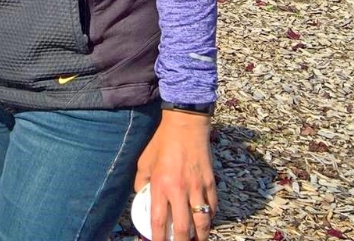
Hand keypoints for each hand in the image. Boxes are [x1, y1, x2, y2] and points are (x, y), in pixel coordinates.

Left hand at [134, 111, 216, 240]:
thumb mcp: (144, 160)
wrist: (186, 124)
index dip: (157, 238)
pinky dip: (210, 216)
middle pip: (183, 228)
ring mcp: (197, 187)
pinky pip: (212, 206)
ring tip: (197, 240)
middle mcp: (180, 189)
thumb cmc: (162, 141)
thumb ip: (141, 181)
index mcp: (161, 185)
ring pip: (202, 221)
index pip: (159, 220)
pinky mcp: (210, 182)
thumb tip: (142, 196)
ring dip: (201, 236)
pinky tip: (205, 220)